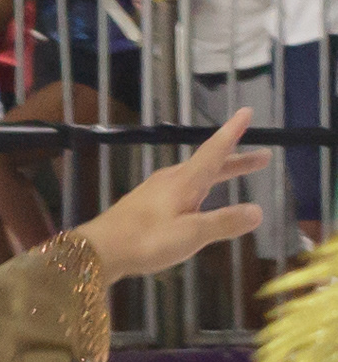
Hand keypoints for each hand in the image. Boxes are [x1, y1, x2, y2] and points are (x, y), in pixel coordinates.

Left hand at [76, 108, 266, 283]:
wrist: (99, 250)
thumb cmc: (145, 241)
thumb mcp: (190, 235)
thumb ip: (224, 223)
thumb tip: (258, 211)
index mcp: (185, 182)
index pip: (215, 151)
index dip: (232, 132)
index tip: (247, 111)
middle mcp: (171, 180)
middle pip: (209, 165)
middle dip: (236, 161)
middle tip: (262, 158)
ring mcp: (155, 191)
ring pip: (194, 176)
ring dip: (217, 174)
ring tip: (232, 174)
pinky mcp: (145, 204)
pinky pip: (181, 189)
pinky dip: (199, 188)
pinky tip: (196, 201)